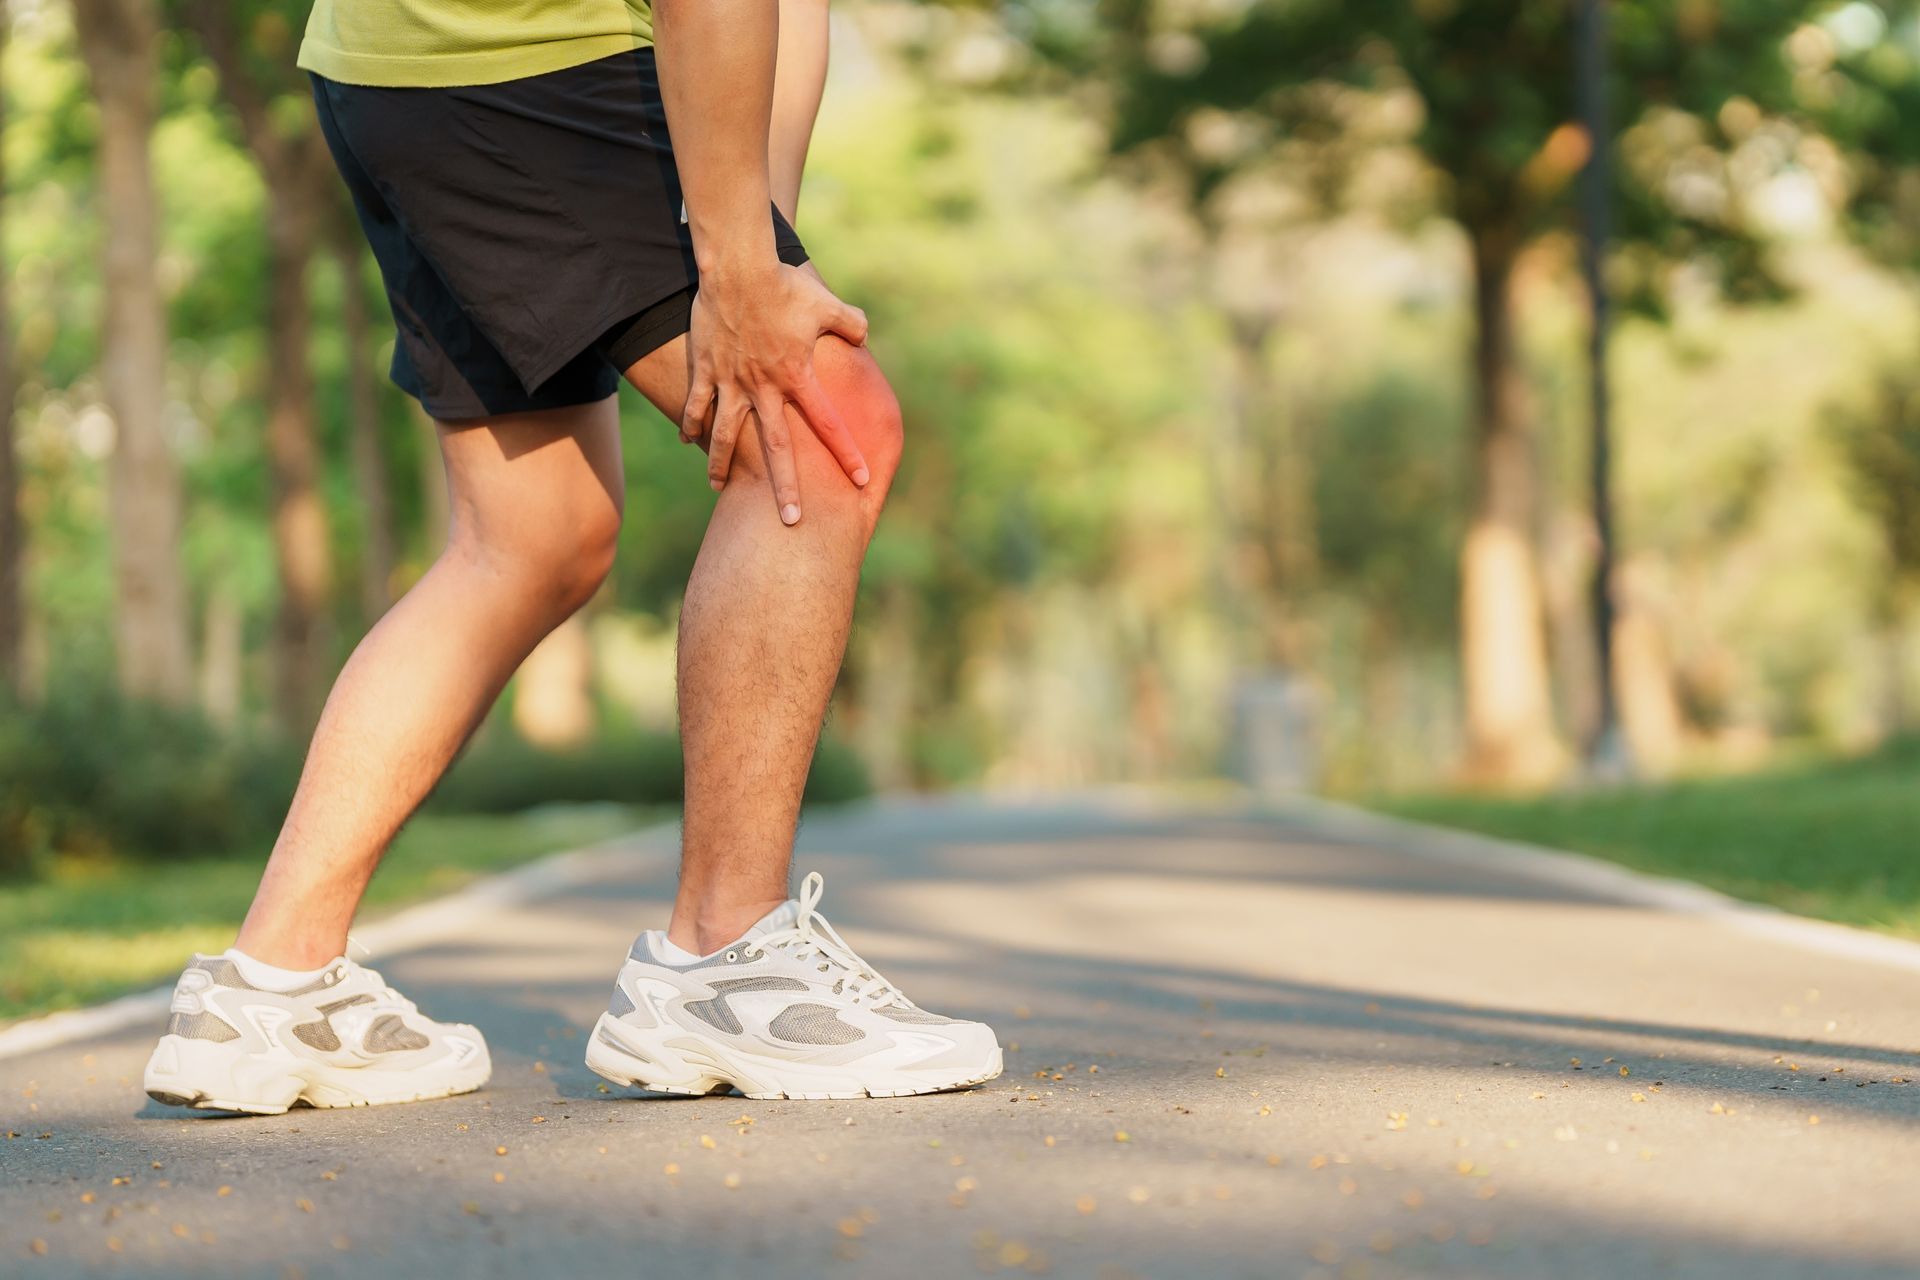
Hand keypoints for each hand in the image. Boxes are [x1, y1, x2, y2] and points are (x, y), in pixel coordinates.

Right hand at [681, 260, 870, 524]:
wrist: (738, 267)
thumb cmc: (785, 284)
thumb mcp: (827, 303)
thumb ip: (851, 324)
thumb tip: (865, 336)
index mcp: (797, 377)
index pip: (829, 424)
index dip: (847, 453)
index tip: (862, 480)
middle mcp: (764, 387)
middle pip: (777, 448)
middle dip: (784, 486)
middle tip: (791, 521)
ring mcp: (731, 381)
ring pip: (724, 435)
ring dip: (720, 464)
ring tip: (717, 489)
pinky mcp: (705, 369)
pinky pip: (696, 405)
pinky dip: (690, 424)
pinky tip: (687, 442)